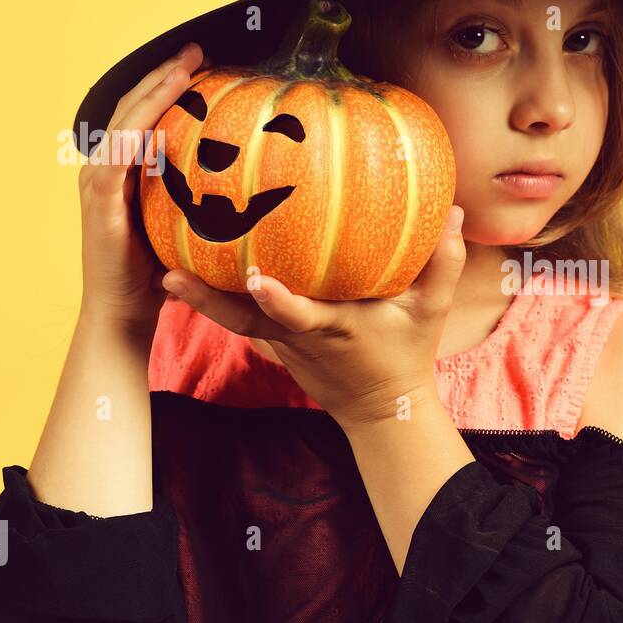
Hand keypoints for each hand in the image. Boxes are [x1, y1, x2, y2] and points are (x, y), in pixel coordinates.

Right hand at [79, 41, 209, 329]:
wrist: (124, 313)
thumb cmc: (159, 273)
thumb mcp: (186, 225)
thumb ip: (204, 197)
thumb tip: (256, 179)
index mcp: (126, 168)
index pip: (145, 113)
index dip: (168, 84)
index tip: (202, 60)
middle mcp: (107, 167)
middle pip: (132, 106)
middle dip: (162, 75)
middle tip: (195, 49)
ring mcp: (99, 182)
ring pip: (124, 122)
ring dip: (152, 92)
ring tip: (183, 68)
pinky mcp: (100, 202)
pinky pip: (117, 159)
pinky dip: (138, 135)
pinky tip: (164, 122)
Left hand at [161, 206, 467, 428]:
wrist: (380, 409)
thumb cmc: (406, 355)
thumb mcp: (432, 312)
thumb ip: (445, 263)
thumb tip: (455, 212)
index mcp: (333, 329)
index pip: (301, 316)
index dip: (278, 301)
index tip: (257, 280)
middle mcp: (299, 338)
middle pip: (245, 322)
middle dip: (209, 302)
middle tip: (170, 276)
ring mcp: (283, 345)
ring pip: (236, 322)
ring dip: (201, 301)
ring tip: (167, 274)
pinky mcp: (276, 346)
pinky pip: (244, 321)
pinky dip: (218, 302)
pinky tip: (193, 271)